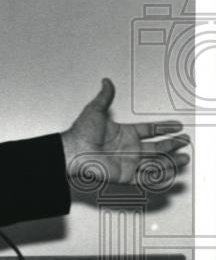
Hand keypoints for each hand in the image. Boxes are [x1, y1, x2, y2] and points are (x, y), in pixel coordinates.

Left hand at [61, 77, 190, 185]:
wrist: (74, 151)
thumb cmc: (81, 133)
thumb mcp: (94, 110)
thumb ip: (104, 96)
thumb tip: (106, 82)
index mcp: (124, 133)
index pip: (149, 130)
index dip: (164, 127)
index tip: (176, 126)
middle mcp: (128, 148)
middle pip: (156, 147)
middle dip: (172, 144)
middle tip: (185, 142)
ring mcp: (128, 162)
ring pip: (155, 162)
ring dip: (171, 160)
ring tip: (184, 158)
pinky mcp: (126, 175)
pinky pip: (146, 177)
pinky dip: (159, 176)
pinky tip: (170, 173)